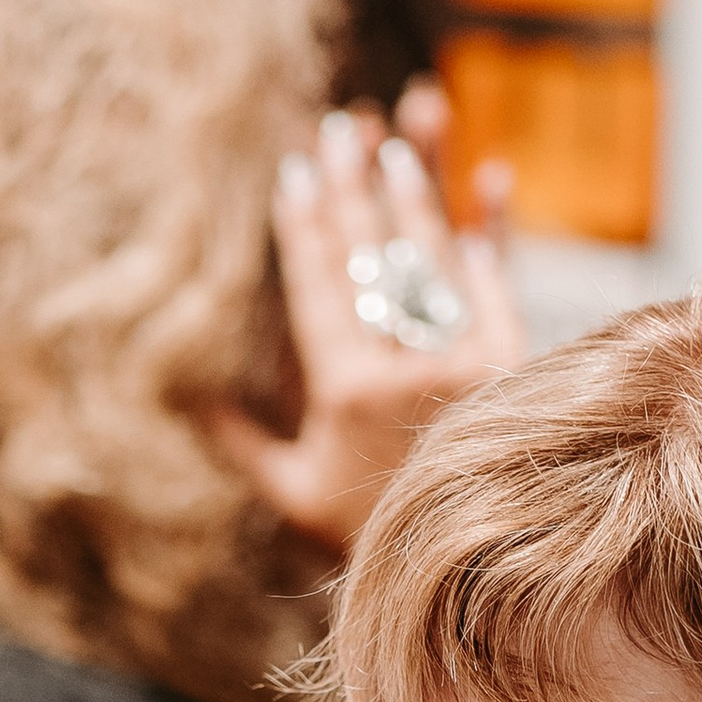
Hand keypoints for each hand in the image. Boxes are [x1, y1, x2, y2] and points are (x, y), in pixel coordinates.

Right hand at [212, 91, 526, 557]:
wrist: (473, 575)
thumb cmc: (370, 537)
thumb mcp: (294, 496)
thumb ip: (243, 445)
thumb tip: (186, 401)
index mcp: (346, 391)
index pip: (320, 288)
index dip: (305, 226)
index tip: (294, 169)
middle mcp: (406, 368)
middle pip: (375, 256)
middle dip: (354, 186)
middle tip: (340, 126)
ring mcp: (466, 363)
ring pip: (436, 257)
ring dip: (417, 190)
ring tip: (399, 132)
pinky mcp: (515, 365)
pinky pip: (501, 287)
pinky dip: (494, 235)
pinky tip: (487, 182)